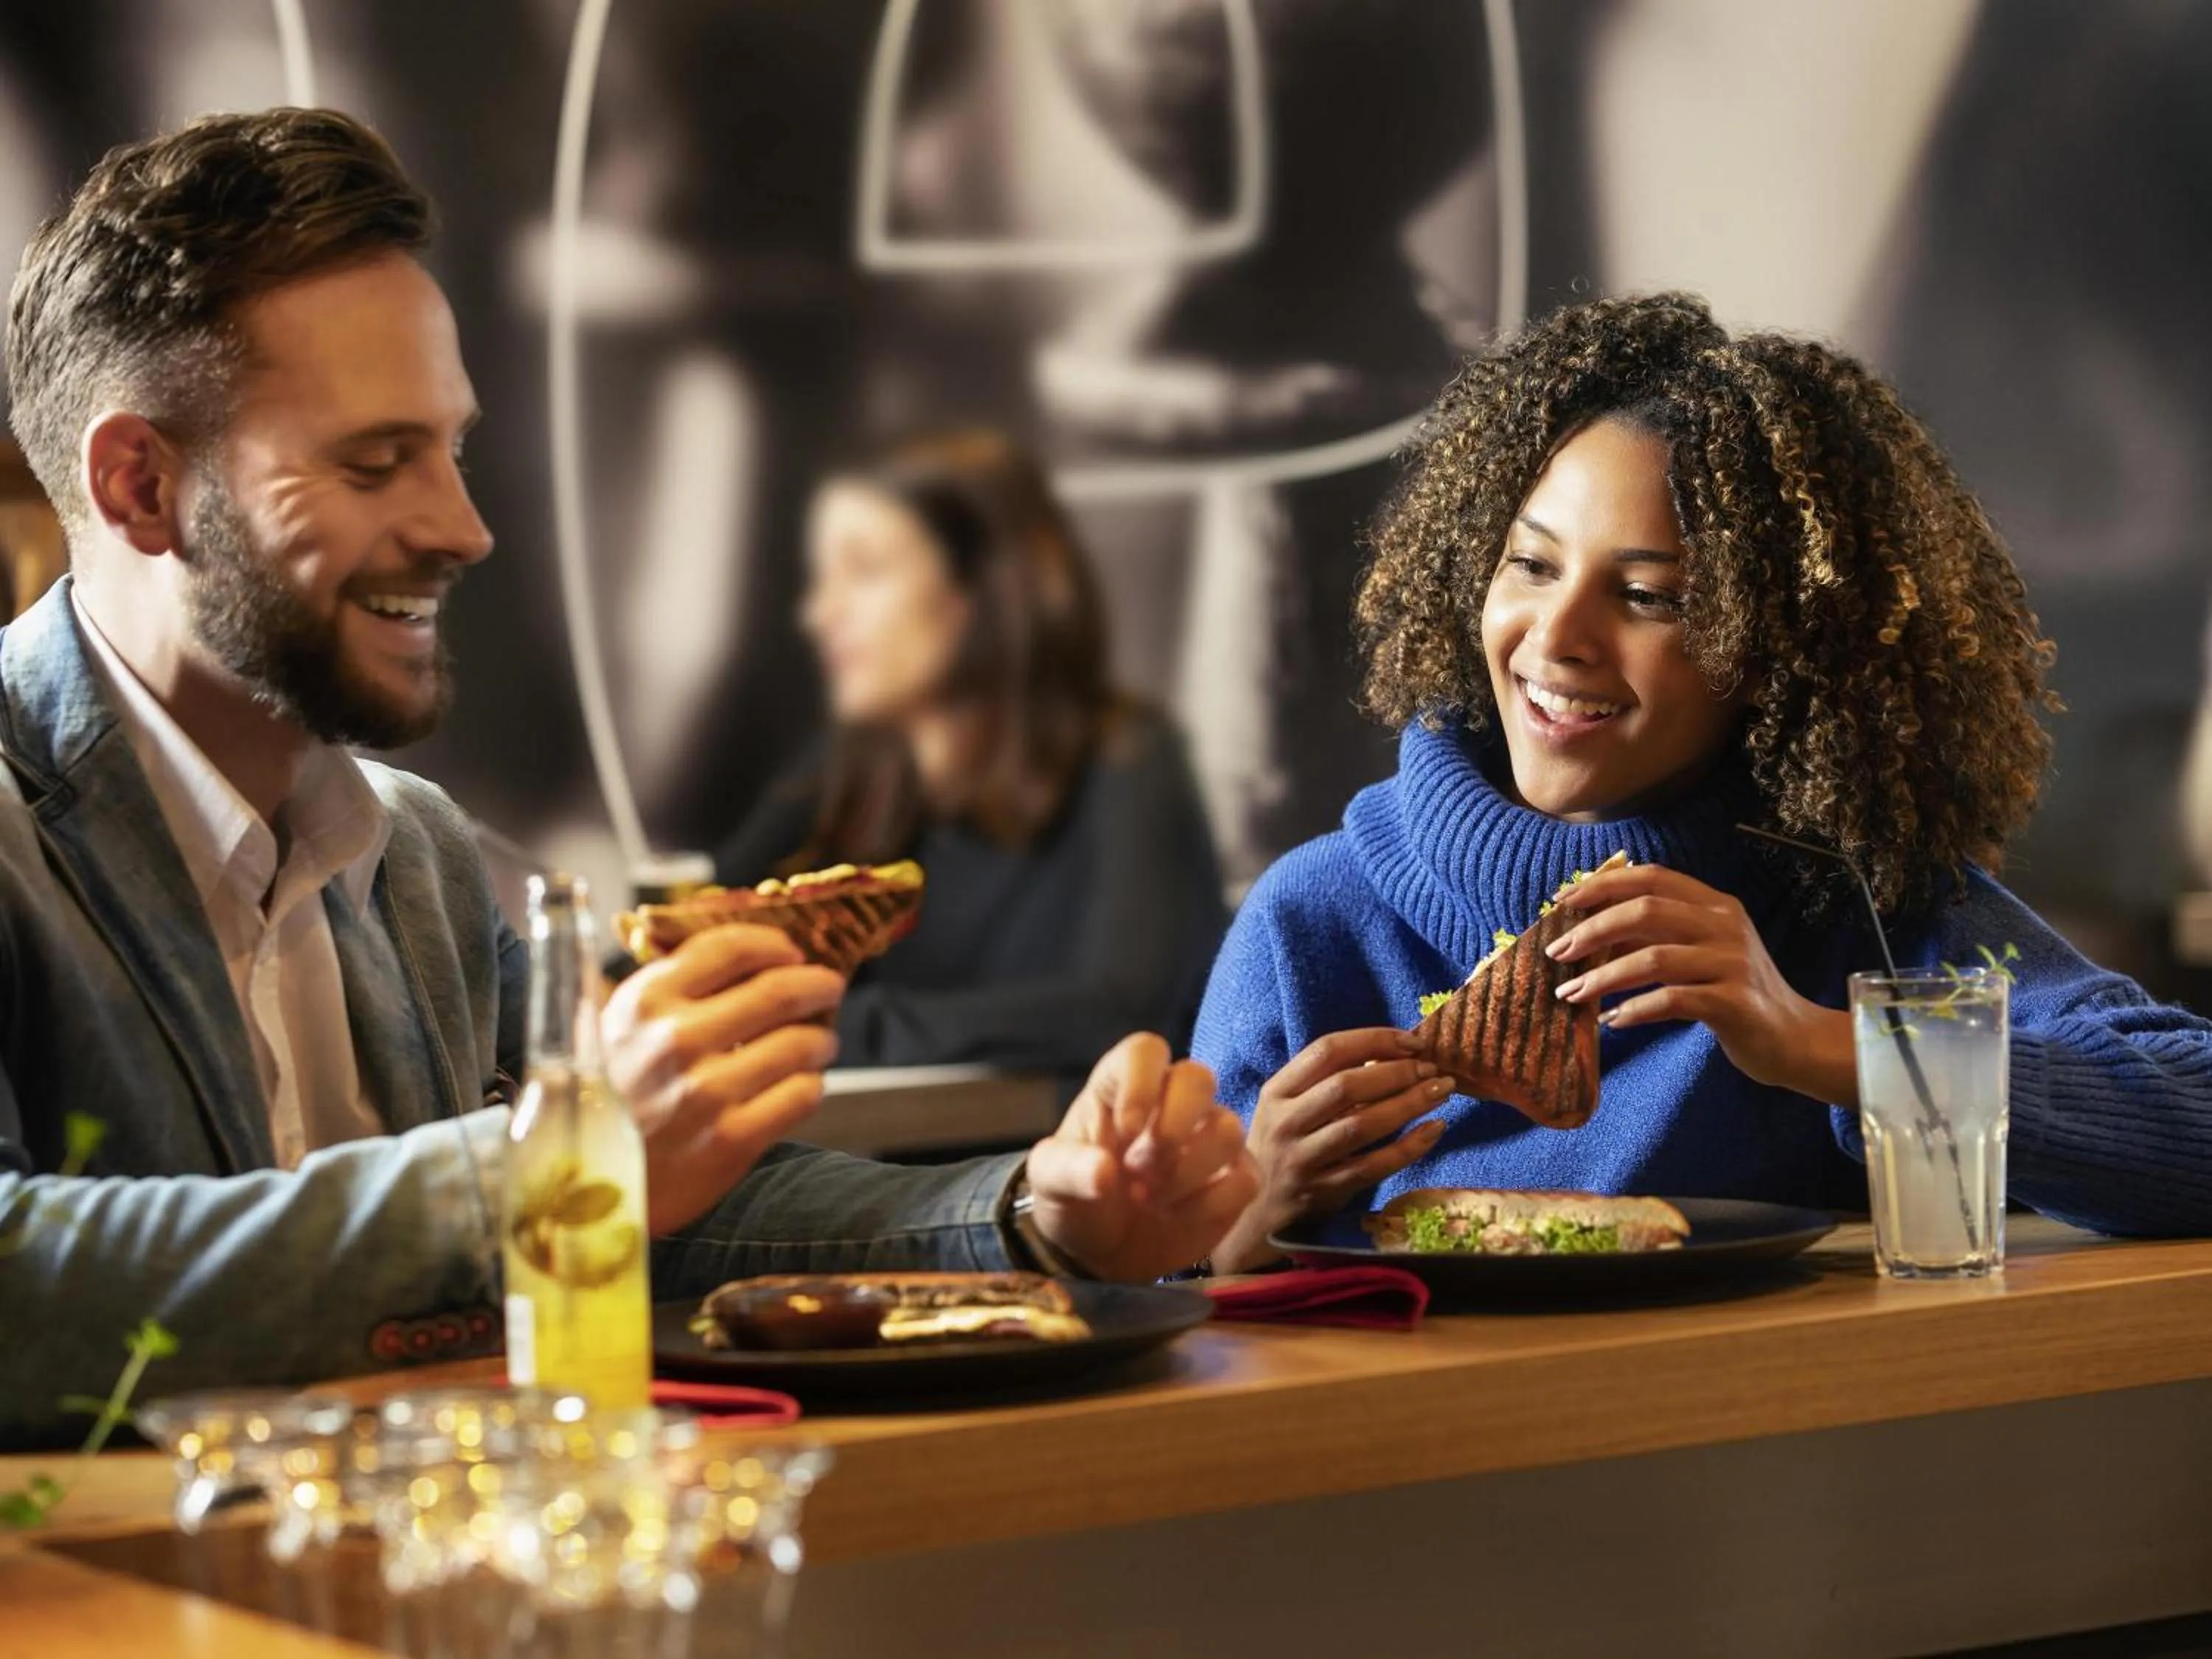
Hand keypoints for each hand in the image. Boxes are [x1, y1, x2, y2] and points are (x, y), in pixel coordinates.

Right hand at [600, 926, 846, 1235]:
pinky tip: (799, 1086)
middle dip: (818, 985)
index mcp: (647, 1000)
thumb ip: (672, 985)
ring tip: (818, 1044)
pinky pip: (801, 1095)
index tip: (791, 953)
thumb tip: (750, 953)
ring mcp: (704, 1092)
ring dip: (821, 1040)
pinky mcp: (729, 1141)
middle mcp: (675, 1040)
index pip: (732, 947)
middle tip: (828, 989)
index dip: (775, 945)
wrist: (584, 1184)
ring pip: (801, 1044)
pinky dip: (810, 1085)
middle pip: (779, 990)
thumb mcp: (620, 1025)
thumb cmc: (611, 1095)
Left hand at [1022, 1034, 1258, 1281]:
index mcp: (1121, 1087)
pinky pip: (1246, 1178)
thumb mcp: (1049, 1184)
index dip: (1141, 1085)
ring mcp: (1205, 1139)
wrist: (1100, 1254)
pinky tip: (1176, 1216)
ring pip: (1230, 1128)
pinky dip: (1211, 1204)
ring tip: (1151, 1200)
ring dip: (1189, 1172)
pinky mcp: (1232, 1178)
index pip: (1145, 1051)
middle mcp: (1169, 1102)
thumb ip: (1068, 1171)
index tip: (1127, 1131)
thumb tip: (1105, 1171)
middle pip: (1199, 1077)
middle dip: (1174, 1127)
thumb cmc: (1075, 1201)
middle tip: (1142, 1171)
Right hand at [1210, 1028, 1454, 1275]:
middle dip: (1396, 1072)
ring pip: (1361, 1126)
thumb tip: (1394, 1054)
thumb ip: (1327, 1081)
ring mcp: (1303, 1159)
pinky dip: (1408, 1147)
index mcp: (1276, 1091)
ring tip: (1441, 1090)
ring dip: (1408, 1104)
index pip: (1327, 1051)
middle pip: (1345, 1087)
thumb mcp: (1288, 1107)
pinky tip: (1434, 1130)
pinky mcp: (1324, 1191)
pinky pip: (1373, 1166)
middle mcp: (1285, 1123)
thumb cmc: (1282, 1145)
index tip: (1411, 1041)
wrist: (1256, 1208)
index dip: (1373, 1040)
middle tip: (1431, 1068)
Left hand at [1550, 862, 1854, 1102]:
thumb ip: (1656, 936)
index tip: (1562, 902)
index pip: (1652, 877)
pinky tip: (1613, 1021)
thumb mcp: (1699, 953)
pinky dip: (1635, 1010)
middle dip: (1593, 929)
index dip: (1603, 885)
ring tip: (1571, 993)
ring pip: (1653, 958)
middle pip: (1645, 911)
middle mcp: (1725, 926)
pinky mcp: (1734, 1003)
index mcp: (1715, 905)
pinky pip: (1672, 1000)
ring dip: (1603, 977)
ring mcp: (1732, 963)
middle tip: (1558, 953)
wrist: (1793, 1039)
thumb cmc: (1734, 993)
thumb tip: (1589, 933)